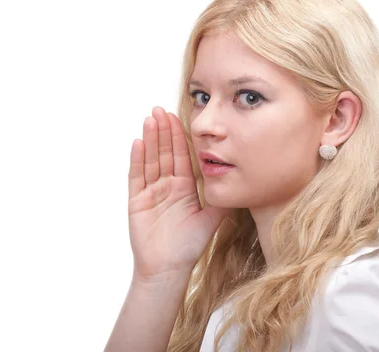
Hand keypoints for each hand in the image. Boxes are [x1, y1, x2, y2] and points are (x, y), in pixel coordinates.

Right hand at [127, 106, 230, 281]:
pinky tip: (138, 142)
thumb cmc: (188, 247)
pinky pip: (137, 176)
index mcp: (183, 187)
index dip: (180, 136)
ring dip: (150, 139)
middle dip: (163, 130)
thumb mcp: (212, 219)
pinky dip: (137, 159)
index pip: (182, 156)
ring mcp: (150, 192)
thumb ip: (224, 199)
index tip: (179, 115)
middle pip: (165, 153)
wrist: (169, 269)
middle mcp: (166, 186)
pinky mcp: (137, 201)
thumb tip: (242, 179)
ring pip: (151, 160)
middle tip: (161, 109)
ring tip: (150, 118)